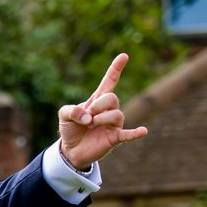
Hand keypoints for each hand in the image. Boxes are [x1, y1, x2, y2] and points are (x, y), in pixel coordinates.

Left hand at [57, 52, 148, 170]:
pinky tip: (143, 131)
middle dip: (98, 105)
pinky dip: (135, 133)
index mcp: (97, 100)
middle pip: (112, 98)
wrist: (71, 150)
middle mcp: (108, 110)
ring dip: (101, 119)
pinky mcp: (114, 138)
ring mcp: (113, 124)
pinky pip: (127, 134)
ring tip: (91, 125)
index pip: (109, 81)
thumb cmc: (71, 129)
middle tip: (87, 116)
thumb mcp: (63, 115)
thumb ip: (70, 110)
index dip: (116, 69)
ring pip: (117, 114)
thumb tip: (87, 117)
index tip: (123, 56)